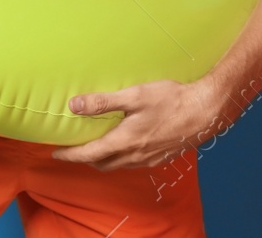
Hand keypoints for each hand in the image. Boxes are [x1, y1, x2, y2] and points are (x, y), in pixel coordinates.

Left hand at [51, 79, 225, 170]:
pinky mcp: (160, 157)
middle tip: (75, 148)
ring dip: (103, 159)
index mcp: (124, 141)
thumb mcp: (135, 95)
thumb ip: (103, 102)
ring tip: (97, 145)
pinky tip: (126, 144)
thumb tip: (74, 106)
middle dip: (85, 158)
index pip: (88, 154)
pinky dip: (121, 158)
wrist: (205, 112)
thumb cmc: (171, 100)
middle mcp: (134, 155)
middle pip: (101, 163)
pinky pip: (133, 164)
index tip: (56, 152)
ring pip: (117, 165)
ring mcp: (148, 159)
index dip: (70, 154)